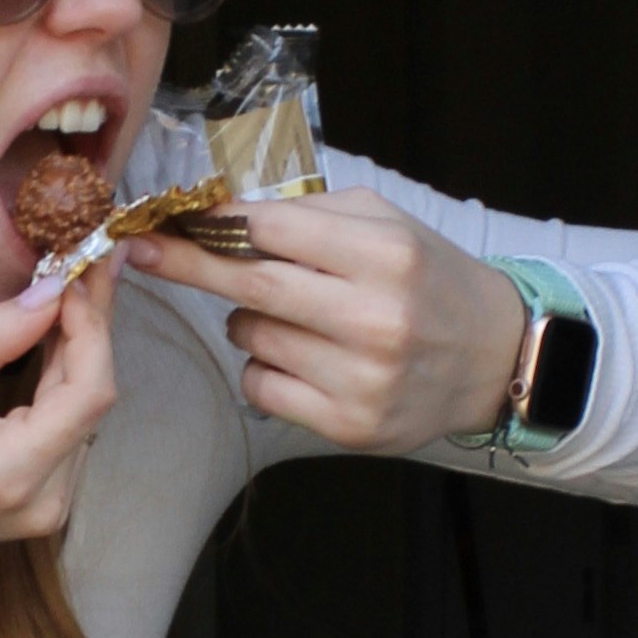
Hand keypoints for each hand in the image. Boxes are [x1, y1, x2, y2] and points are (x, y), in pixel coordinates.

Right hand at [0, 264, 123, 558]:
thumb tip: (49, 293)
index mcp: (11, 473)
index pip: (87, 394)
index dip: (90, 329)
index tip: (71, 279)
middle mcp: (47, 499)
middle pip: (93, 401)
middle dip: (90, 330)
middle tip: (84, 267)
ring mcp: (52, 506)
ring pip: (87, 413)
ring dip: (81, 353)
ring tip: (71, 293)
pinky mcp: (49, 500)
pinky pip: (72, 429)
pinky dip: (66, 381)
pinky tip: (56, 341)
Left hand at [131, 189, 525, 451]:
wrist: (495, 357)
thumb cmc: (428, 280)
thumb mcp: (386, 225)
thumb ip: (307, 214)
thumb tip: (219, 212)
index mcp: (387, 257)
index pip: (272, 231)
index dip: (216, 221)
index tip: (174, 216)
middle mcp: (376, 319)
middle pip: (248, 286)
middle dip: (188, 262)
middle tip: (143, 249)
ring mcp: (362, 379)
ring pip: (250, 337)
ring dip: (250, 321)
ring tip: (296, 316)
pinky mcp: (349, 425)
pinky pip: (260, 386)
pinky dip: (263, 366)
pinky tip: (302, 357)